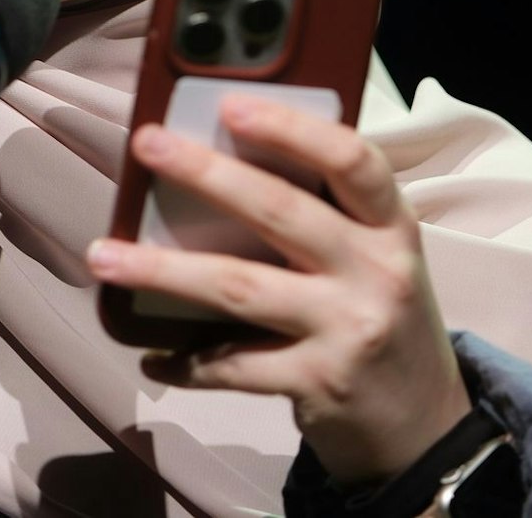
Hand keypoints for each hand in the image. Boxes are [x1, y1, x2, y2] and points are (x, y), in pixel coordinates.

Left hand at [84, 93, 470, 484]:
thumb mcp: (376, 258)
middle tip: (146, 143)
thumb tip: (221, 161)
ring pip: (240, 286)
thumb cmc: (382, 318)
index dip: (293, 129)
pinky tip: (151, 354)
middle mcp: (376, 272)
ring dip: (162, 270)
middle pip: (281, 212)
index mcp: (391, 227)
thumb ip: (326, 215)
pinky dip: (186, 360)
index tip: (232, 104)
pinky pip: (233, 365)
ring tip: (104, 255)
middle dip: (205, 174)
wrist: (427, 427)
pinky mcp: (318, 382)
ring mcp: (348, 329)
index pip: (355, 161)